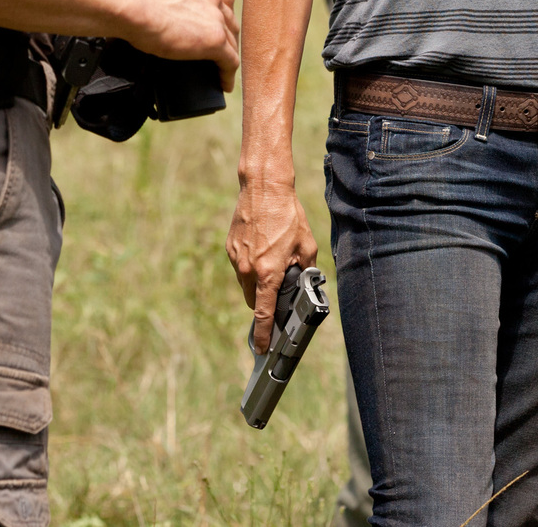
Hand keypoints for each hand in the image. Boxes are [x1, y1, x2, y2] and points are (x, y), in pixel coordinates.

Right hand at [128, 0, 240, 86]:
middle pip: (230, 21)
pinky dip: (227, 75)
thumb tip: (161, 17)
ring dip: (229, 56)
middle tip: (220, 51)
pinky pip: (230, 62)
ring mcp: (216, 19)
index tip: (218, 27)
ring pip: (232, 42)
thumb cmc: (134, 3)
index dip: (223, 15)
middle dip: (228, 36)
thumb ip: (170, 3)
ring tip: (222, 70)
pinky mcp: (214, 41)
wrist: (133, 8)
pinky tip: (224, 84)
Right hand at [226, 175, 317, 353]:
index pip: (263, 314)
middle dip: (265, 301)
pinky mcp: (230, 246)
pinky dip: (250, 264)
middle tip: (279, 289)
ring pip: (246, 283)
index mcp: (268, 273)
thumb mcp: (306, 245)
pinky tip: (263, 246)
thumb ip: (305, 270)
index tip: (262, 348)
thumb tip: (306, 284)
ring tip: (272, 259)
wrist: (263, 188)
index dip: (263, 335)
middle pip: (254, 300)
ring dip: (258, 281)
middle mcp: (248, 269)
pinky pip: (240, 266)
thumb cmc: (287, 215)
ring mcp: (236, 258)